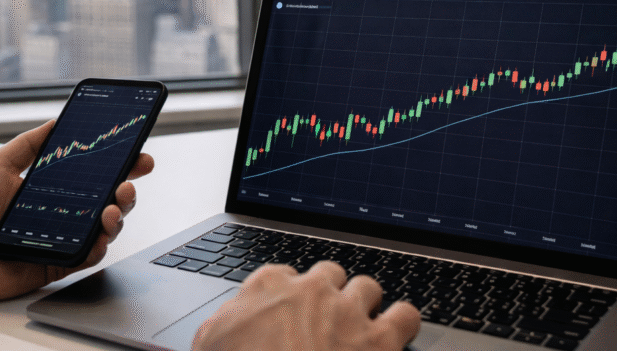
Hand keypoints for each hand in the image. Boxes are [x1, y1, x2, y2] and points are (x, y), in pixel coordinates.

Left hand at [0, 120, 154, 303]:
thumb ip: (31, 143)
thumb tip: (58, 120)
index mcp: (50, 189)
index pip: (94, 175)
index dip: (120, 165)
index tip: (137, 155)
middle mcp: (60, 214)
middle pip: (108, 201)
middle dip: (127, 189)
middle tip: (128, 182)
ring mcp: (61, 239)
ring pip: (105, 228)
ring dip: (117, 216)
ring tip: (111, 208)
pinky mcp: (57, 265)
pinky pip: (88, 257)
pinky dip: (100, 245)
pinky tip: (100, 234)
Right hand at [193, 261, 420, 350]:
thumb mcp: (210, 343)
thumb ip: (221, 326)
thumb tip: (225, 325)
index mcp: (267, 287)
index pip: (281, 274)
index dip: (288, 295)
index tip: (287, 312)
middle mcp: (310, 291)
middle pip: (329, 274)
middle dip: (330, 293)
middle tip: (325, 320)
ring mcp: (348, 312)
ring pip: (368, 287)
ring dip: (366, 305)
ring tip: (360, 327)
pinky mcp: (380, 340)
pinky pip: (406, 315)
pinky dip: (403, 322)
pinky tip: (397, 334)